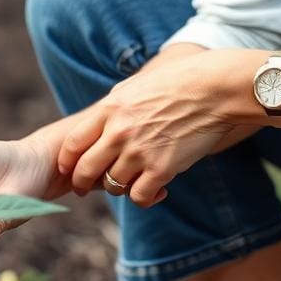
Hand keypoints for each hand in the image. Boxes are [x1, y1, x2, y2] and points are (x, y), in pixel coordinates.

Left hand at [57, 49, 241, 207]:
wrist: (213, 89)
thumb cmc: (177, 82)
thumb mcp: (135, 85)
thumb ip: (113, 106)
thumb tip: (97, 122)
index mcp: (111, 108)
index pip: (73, 144)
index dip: (67, 162)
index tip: (69, 169)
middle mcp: (120, 132)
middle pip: (86, 170)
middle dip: (82, 183)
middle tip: (85, 188)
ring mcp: (140, 152)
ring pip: (112, 186)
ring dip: (118, 186)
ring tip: (131, 179)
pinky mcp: (161, 169)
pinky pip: (138, 197)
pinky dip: (143, 198)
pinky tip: (154, 189)